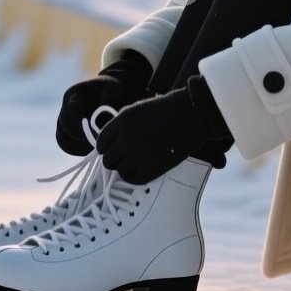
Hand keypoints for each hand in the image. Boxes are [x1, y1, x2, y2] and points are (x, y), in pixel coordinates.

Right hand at [55, 50, 153, 155]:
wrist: (110, 94)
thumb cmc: (113, 92)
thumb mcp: (113, 91)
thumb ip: (107, 105)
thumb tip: (99, 127)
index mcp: (74, 94)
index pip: (73, 109)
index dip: (84, 123)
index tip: (100, 133)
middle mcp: (65, 108)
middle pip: (66, 127)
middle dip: (83, 138)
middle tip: (100, 145)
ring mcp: (63, 122)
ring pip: (62, 140)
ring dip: (78, 148)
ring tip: (96, 150)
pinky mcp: (67, 133)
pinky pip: (67, 146)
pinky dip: (78, 151)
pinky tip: (94, 151)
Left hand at [95, 77, 226, 184]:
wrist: (189, 115)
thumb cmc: (162, 111)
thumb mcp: (134, 111)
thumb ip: (118, 126)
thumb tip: (107, 144)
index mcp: (120, 123)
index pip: (101, 143)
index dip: (105, 147)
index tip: (112, 148)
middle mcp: (126, 140)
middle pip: (108, 160)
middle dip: (114, 158)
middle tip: (123, 157)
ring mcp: (138, 156)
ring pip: (119, 171)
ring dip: (124, 168)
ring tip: (134, 162)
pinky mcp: (152, 168)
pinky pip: (133, 179)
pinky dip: (133, 177)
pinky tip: (139, 170)